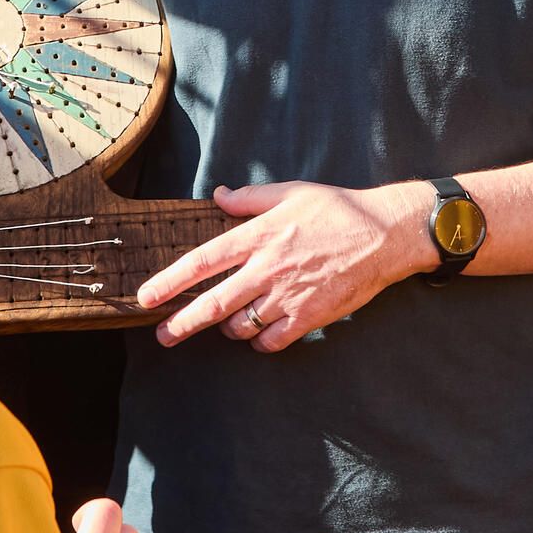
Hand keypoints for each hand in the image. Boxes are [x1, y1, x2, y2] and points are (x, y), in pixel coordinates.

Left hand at [136, 180, 430, 349]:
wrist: (385, 235)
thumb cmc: (339, 209)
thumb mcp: (291, 192)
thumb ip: (251, 198)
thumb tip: (219, 196)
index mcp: (258, 235)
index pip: (203, 261)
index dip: (170, 281)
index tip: (146, 297)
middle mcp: (267, 268)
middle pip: (213, 304)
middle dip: (181, 324)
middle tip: (162, 335)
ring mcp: (288, 295)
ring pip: (240, 326)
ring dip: (228, 328)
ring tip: (230, 321)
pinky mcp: (309, 316)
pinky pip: (271, 340)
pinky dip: (260, 341)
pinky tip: (261, 333)